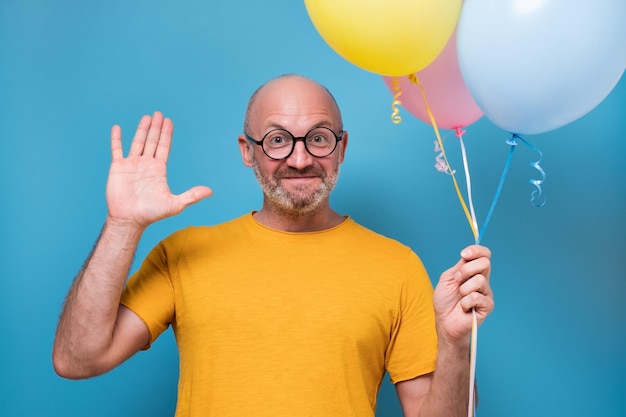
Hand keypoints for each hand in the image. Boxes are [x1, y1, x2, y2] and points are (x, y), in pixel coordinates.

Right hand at [106, 111, 211, 228]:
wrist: (130, 219)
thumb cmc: (151, 214)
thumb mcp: (175, 204)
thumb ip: (192, 195)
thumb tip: (210, 191)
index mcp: (159, 170)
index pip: (164, 147)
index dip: (167, 134)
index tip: (169, 121)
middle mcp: (146, 165)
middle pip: (152, 141)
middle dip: (156, 128)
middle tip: (159, 114)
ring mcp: (132, 165)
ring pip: (137, 142)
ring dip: (141, 129)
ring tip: (146, 117)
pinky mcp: (118, 168)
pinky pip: (117, 150)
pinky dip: (116, 139)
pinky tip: (117, 127)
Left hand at [433, 245, 493, 346]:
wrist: (444, 321)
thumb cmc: (445, 301)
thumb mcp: (448, 278)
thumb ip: (459, 266)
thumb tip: (468, 257)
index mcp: (473, 271)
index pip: (484, 255)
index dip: (476, 250)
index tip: (463, 254)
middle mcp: (482, 280)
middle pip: (485, 263)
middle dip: (466, 270)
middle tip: (457, 280)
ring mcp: (486, 293)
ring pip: (479, 280)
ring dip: (463, 289)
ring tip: (460, 297)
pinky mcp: (487, 306)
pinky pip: (476, 297)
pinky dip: (465, 302)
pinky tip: (464, 308)